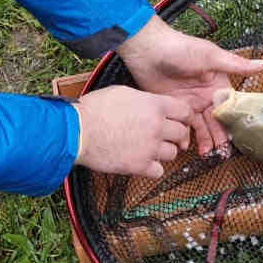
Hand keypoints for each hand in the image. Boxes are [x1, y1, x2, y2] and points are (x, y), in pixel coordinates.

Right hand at [73, 86, 194, 178]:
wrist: (78, 130)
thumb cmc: (95, 108)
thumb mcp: (123, 92)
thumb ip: (144, 100)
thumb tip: (151, 105)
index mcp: (154, 105)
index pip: (185, 112)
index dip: (182, 117)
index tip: (177, 121)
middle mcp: (157, 127)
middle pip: (182, 133)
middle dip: (175, 135)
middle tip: (166, 137)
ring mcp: (150, 148)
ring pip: (173, 153)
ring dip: (164, 151)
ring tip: (150, 149)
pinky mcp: (140, 166)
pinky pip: (159, 171)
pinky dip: (152, 168)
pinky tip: (142, 161)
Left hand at [116, 16, 262, 153]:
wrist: (148, 49)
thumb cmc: (181, 48)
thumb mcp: (211, 56)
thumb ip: (235, 65)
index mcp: (217, 84)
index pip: (229, 108)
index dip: (234, 123)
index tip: (237, 139)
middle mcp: (205, 95)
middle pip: (216, 121)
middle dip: (219, 137)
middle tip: (222, 154)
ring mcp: (189, 102)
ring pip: (200, 126)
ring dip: (204, 140)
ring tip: (208, 155)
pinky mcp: (173, 106)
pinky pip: (182, 125)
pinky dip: (184, 136)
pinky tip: (185, 147)